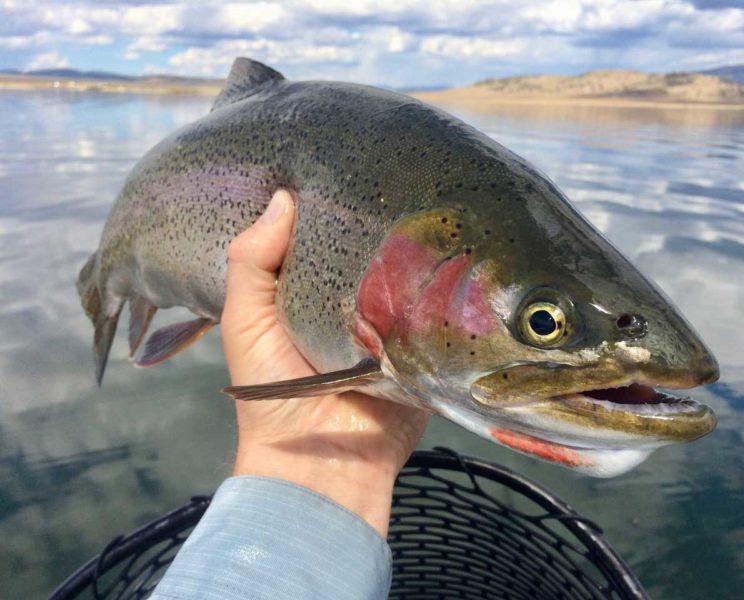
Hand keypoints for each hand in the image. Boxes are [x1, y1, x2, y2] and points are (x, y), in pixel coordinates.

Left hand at [221, 189, 429, 536]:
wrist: (320, 460)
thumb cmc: (270, 389)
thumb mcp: (246, 319)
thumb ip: (251, 262)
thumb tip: (282, 197)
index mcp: (306, 294)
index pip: (320, 239)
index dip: (325, 206)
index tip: (342, 160)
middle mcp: (349, 303)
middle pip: (366, 252)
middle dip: (377, 222)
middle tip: (399, 167)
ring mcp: (389, 323)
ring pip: (404, 276)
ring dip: (414, 250)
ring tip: (434, 194)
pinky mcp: (421, 344)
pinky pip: (433, 310)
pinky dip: (441, 288)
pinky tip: (458, 246)